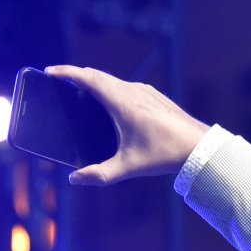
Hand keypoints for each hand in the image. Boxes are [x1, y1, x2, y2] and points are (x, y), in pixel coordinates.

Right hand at [44, 65, 209, 185]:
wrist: (199, 146)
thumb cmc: (164, 154)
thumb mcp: (129, 167)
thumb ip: (100, 174)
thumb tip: (76, 179)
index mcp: (122, 102)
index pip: (89, 79)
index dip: (67, 72)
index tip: (51, 71)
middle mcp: (133, 91)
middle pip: (99, 76)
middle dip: (77, 75)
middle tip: (59, 78)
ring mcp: (146, 91)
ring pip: (114, 80)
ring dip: (95, 80)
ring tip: (81, 88)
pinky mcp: (155, 96)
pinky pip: (126, 86)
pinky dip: (111, 87)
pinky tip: (111, 101)